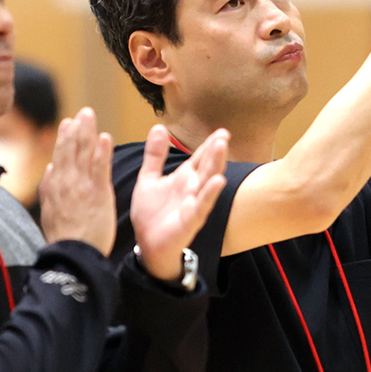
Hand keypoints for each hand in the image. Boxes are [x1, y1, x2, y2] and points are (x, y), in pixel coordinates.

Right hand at [39, 107, 115, 255]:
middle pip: (70, 150)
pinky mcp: (97, 194)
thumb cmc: (64, 237)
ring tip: (90, 115)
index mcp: (54, 186)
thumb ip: (48, 189)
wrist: (72, 255)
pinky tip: (105, 138)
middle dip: (76, 129)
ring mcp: (81, 186)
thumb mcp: (48, 211)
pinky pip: (99, 168)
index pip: (60, 156)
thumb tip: (49, 169)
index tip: (68, 121)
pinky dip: (101, 152)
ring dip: (87, 132)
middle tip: (84, 112)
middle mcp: (65, 182)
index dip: (64, 137)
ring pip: (83, 154)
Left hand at [130, 125, 228, 281]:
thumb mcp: (149, 179)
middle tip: (223, 135)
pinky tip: (218, 182)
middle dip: (215, 151)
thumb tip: (159, 127)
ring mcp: (193, 204)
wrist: (146, 244)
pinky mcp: (190, 220)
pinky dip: (210, 194)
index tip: (222, 131)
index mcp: (183, 178)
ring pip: (207, 182)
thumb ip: (154, 155)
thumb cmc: (152, 213)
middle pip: (207, 166)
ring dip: (216, 165)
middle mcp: (192, 189)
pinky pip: (201, 205)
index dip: (209, 144)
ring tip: (222, 148)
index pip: (199, 157)